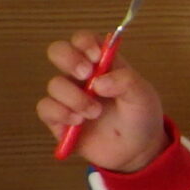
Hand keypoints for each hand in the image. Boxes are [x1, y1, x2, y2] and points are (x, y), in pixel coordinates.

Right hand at [39, 31, 165, 172]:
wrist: (137, 150)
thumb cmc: (141, 116)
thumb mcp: (143, 96)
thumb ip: (127, 81)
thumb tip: (98, 82)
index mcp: (103, 63)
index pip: (83, 39)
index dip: (84, 42)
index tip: (96, 57)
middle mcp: (82, 76)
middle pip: (58, 51)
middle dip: (68, 58)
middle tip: (86, 74)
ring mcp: (68, 96)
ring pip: (54, 84)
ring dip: (75, 98)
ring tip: (95, 113)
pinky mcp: (59, 118)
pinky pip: (46, 108)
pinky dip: (61, 113)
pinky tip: (78, 122)